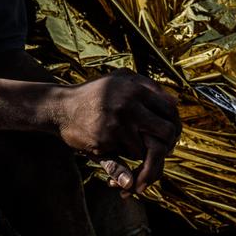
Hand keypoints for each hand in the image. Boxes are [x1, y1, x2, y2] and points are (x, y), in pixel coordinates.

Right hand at [52, 73, 180, 194]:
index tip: (170, 132)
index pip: (171, 108)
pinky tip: (120, 150)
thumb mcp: (118, 79)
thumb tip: (176, 102)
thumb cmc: (93, 93)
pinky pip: (130, 155)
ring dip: (145, 153)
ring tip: (137, 150)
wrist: (59, 108)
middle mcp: (129, 103)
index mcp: (135, 87)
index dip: (175, 123)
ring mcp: (118, 122)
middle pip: (167, 131)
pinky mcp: (106, 140)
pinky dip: (129, 157)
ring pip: (149, 148)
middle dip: (167, 144)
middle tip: (161, 149)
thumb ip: (146, 85)